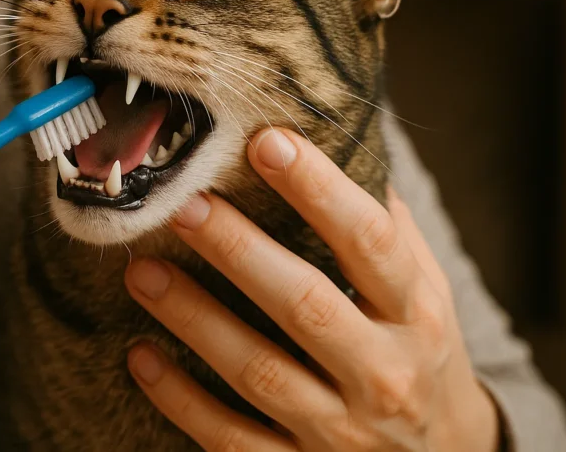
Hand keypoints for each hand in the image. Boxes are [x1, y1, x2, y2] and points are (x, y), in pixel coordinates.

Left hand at [123, 129, 500, 450]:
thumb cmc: (419, 355)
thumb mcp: (425, 295)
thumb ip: (386, 231)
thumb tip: (336, 147)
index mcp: (415, 315)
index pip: (370, 242)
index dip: (321, 190)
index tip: (268, 143)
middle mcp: (382, 374)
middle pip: (306, 304)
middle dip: (240, 251)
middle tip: (184, 205)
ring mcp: (340, 430)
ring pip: (259, 372)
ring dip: (194, 318)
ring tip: (142, 271)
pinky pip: (232, 439)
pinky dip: (181, 400)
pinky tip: (140, 355)